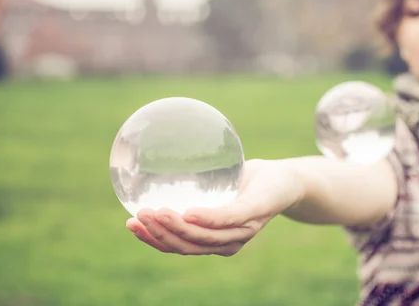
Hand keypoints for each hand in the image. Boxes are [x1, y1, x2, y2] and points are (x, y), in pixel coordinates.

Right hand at [126, 158, 302, 255]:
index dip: (153, 240)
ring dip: (175, 227)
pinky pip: (229, 218)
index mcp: (216, 239)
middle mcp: (229, 241)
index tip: (130, 225)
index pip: (179, 246)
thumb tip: (157, 172)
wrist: (289, 180)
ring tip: (153, 212)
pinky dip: (207, 219)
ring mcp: (243, 229)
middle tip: (137, 217)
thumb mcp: (217, 187)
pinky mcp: (255, 212)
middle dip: (158, 235)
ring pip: (204, 237)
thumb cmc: (250, 184)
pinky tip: (189, 213)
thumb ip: (195, 189)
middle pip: (187, 246)